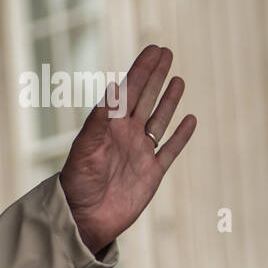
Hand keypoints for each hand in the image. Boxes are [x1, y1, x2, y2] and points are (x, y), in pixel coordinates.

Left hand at [59, 45, 196, 254]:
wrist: (84, 219)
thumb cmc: (77, 184)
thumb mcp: (84, 151)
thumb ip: (98, 123)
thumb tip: (111, 91)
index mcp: (108, 127)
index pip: (128, 91)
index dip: (141, 70)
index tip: (153, 49)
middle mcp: (125, 136)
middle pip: (145, 99)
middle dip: (156, 76)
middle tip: (166, 52)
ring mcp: (140, 153)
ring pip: (159, 120)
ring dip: (168, 100)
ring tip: (178, 80)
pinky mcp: (152, 173)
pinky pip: (170, 149)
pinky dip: (181, 135)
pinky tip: (190, 120)